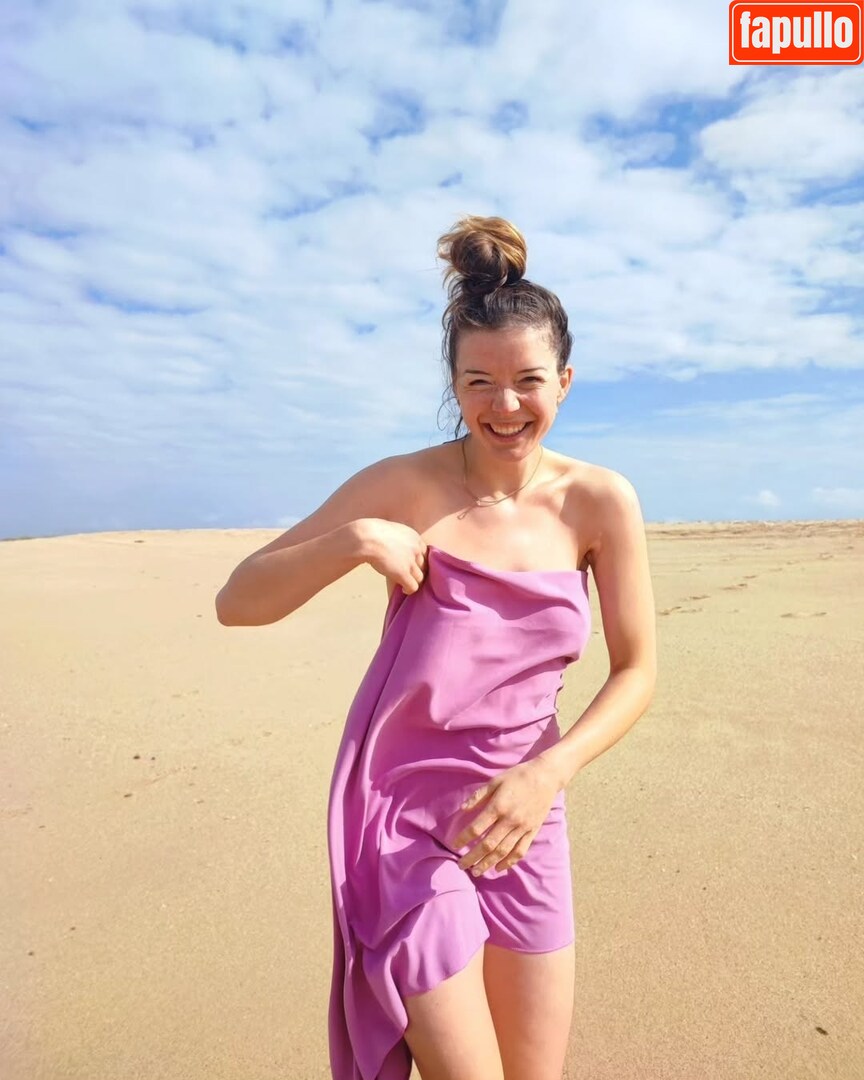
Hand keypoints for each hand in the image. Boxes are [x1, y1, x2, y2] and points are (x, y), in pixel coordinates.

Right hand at [356, 519, 427, 594]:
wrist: (366, 538)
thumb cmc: (372, 532)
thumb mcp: (392, 530)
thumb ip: (399, 539)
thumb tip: (394, 545)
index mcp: (414, 537)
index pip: (425, 553)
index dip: (418, 560)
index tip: (411, 565)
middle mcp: (416, 549)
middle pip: (424, 565)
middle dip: (417, 571)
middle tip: (408, 575)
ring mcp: (410, 562)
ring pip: (420, 577)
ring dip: (413, 581)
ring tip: (405, 583)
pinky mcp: (403, 573)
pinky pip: (413, 586)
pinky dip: (409, 590)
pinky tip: (403, 589)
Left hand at [452, 757, 561, 875]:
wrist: (546, 777)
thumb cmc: (517, 776)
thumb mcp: (495, 781)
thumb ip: (478, 796)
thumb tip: (462, 810)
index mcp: (498, 806)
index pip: (476, 828)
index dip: (463, 838)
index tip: (454, 845)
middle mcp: (510, 820)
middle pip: (488, 844)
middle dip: (473, 857)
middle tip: (462, 866)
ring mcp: (522, 828)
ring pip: (503, 851)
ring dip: (488, 863)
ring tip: (476, 872)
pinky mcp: (532, 831)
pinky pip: (520, 851)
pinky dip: (509, 862)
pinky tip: (499, 868)